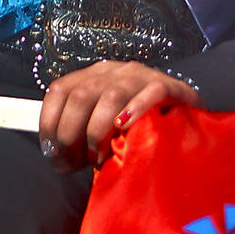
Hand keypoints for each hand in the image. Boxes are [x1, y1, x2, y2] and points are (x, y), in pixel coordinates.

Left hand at [38, 60, 200, 170]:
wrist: (184, 121)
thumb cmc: (135, 131)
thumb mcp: (100, 130)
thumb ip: (77, 139)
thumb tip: (56, 157)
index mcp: (91, 78)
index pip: (59, 90)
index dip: (50, 123)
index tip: (53, 153)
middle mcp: (113, 72)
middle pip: (80, 96)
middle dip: (71, 134)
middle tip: (79, 161)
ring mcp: (141, 77)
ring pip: (111, 96)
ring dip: (98, 131)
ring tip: (100, 157)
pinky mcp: (169, 87)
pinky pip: (152, 92)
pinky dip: (136, 111)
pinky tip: (126, 130)